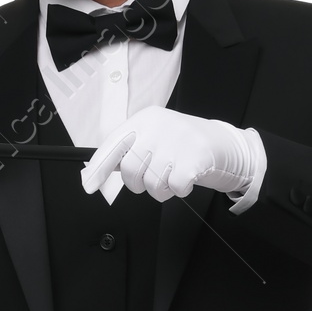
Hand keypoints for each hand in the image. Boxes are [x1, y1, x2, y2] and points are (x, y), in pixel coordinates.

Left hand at [80, 107, 262, 202]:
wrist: (223, 144)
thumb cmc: (183, 144)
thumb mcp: (154, 137)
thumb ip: (129, 150)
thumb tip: (96, 172)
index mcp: (144, 120)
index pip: (114, 143)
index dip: (98, 166)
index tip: (89, 185)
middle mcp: (158, 127)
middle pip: (130, 169)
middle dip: (137, 183)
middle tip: (151, 179)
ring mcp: (176, 142)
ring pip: (151, 183)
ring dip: (161, 189)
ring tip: (173, 175)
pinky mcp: (193, 159)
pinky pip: (173, 188)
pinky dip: (179, 190)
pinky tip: (187, 178)